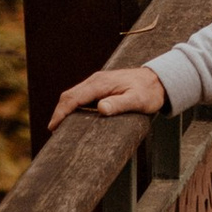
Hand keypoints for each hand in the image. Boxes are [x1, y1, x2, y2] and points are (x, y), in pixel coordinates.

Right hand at [48, 60, 168, 128]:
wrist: (158, 79)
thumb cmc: (149, 92)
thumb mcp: (137, 101)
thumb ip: (119, 104)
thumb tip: (100, 108)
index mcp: (101, 83)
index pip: (74, 98)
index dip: (61, 112)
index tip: (53, 127)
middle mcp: (96, 80)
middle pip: (70, 95)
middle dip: (59, 112)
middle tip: (53, 131)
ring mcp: (97, 83)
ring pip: (74, 95)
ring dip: (65, 109)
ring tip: (59, 127)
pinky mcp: (100, 87)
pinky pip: (81, 96)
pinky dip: (73, 106)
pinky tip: (73, 118)